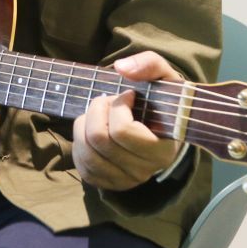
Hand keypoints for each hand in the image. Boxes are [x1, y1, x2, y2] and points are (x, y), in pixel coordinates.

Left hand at [73, 52, 181, 190]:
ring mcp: (124, 180)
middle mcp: (144, 171)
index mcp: (162, 150)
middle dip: (96, 110)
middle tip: (107, 100)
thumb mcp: (166, 78)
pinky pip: (81, 164)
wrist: (166, 126)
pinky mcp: (107, 182)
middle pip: (99, 139)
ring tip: (99, 113)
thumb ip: (150, 65)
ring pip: (86, 151)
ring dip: (85, 124)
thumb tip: (120, 67)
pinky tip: (93, 129)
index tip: (128, 95)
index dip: (118, 106)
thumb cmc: (164, 102)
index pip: (122, 131)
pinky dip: (80, 141)